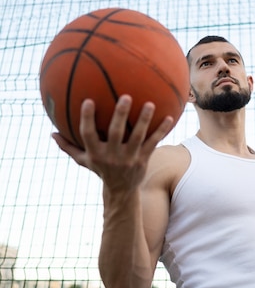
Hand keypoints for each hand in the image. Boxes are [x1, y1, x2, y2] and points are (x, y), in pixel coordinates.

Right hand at [52, 95, 173, 192]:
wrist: (121, 191)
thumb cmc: (100, 169)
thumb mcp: (83, 160)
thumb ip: (68, 146)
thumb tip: (51, 132)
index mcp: (95, 153)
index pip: (88, 135)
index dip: (87, 119)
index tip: (88, 101)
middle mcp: (112, 156)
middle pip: (116, 134)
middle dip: (120, 115)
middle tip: (125, 96)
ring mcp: (129, 158)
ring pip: (138, 137)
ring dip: (144, 121)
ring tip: (150, 104)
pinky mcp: (144, 160)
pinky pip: (154, 143)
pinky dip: (161, 131)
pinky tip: (169, 117)